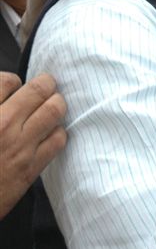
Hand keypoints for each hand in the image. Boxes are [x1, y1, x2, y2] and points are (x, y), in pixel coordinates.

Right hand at [0, 72, 65, 217]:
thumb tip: (3, 97)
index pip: (8, 81)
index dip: (13, 81)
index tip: (14, 87)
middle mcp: (2, 125)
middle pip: (40, 91)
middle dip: (45, 85)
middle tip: (46, 86)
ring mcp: (19, 146)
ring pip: (54, 111)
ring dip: (56, 104)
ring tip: (52, 105)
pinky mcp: (30, 167)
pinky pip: (58, 140)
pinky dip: (57, 131)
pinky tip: (48, 133)